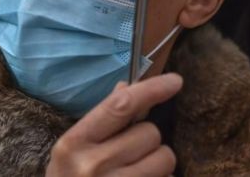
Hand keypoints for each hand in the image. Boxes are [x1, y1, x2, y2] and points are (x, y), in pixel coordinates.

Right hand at [45, 73, 182, 176]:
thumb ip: (101, 119)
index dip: (152, 90)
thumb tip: (127, 88)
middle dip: (147, 139)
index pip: (121, 106)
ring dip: (158, 162)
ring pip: (165, 158)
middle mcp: (93, 166)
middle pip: (150, 133)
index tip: (175, 80)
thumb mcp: (74, 150)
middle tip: (130, 152)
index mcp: (75, 144)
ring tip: (136, 172)